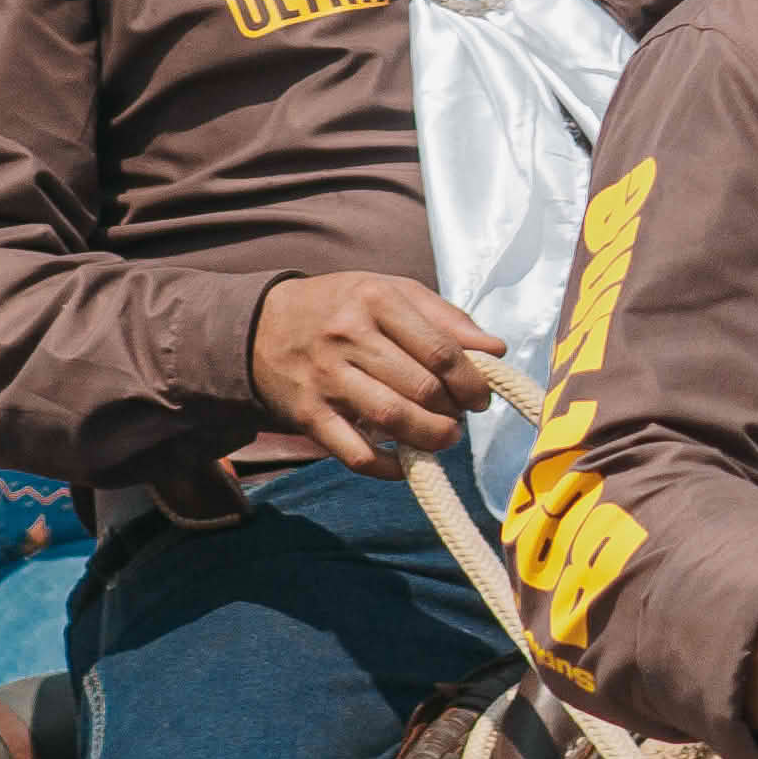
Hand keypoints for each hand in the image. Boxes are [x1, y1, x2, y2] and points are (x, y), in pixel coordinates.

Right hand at [248, 271, 502, 467]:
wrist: (260, 325)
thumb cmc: (341, 307)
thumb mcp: (390, 291)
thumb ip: (445, 318)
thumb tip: (497, 349)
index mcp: (376, 300)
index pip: (441, 350)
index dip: (471, 380)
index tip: (481, 396)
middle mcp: (348, 336)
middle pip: (422, 387)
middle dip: (454, 410)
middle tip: (461, 416)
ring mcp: (326, 377)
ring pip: (392, 419)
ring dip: (431, 437)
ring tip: (445, 437)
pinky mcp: (309, 415)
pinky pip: (356, 453)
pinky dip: (389, 467)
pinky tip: (407, 462)